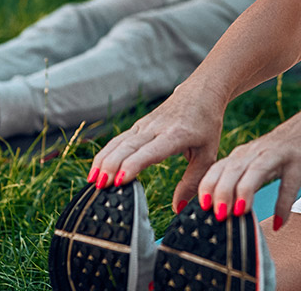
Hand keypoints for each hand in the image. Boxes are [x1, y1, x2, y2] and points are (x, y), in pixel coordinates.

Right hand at [87, 91, 225, 213]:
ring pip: (119, 142)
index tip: (119, 181)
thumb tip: (178, 209)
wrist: (201, 93)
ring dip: (103, 160)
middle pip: (128, 146)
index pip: (150, 151)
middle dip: (111, 166)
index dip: (133, 165)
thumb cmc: (206, 126)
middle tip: (99, 187)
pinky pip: (118, 140)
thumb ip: (193, 182)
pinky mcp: (138, 125)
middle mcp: (156, 128)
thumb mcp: (208, 155)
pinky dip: (105, 154)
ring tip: (92, 181)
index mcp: (176, 135)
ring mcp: (145, 124)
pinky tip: (96, 169)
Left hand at [198, 118, 300, 229]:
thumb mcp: (259, 162)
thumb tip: (223, 211)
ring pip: (256, 170)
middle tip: (215, 215)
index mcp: (243, 155)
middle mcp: (256, 152)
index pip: (216, 169)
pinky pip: (290, 183)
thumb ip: (242, 181)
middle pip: (231, 169)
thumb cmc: (285, 151)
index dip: (205, 188)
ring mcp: (278, 154)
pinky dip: (284, 203)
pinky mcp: (299, 160)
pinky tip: (280, 223)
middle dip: (220, 191)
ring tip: (239, 212)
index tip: (198, 210)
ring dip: (245, 191)